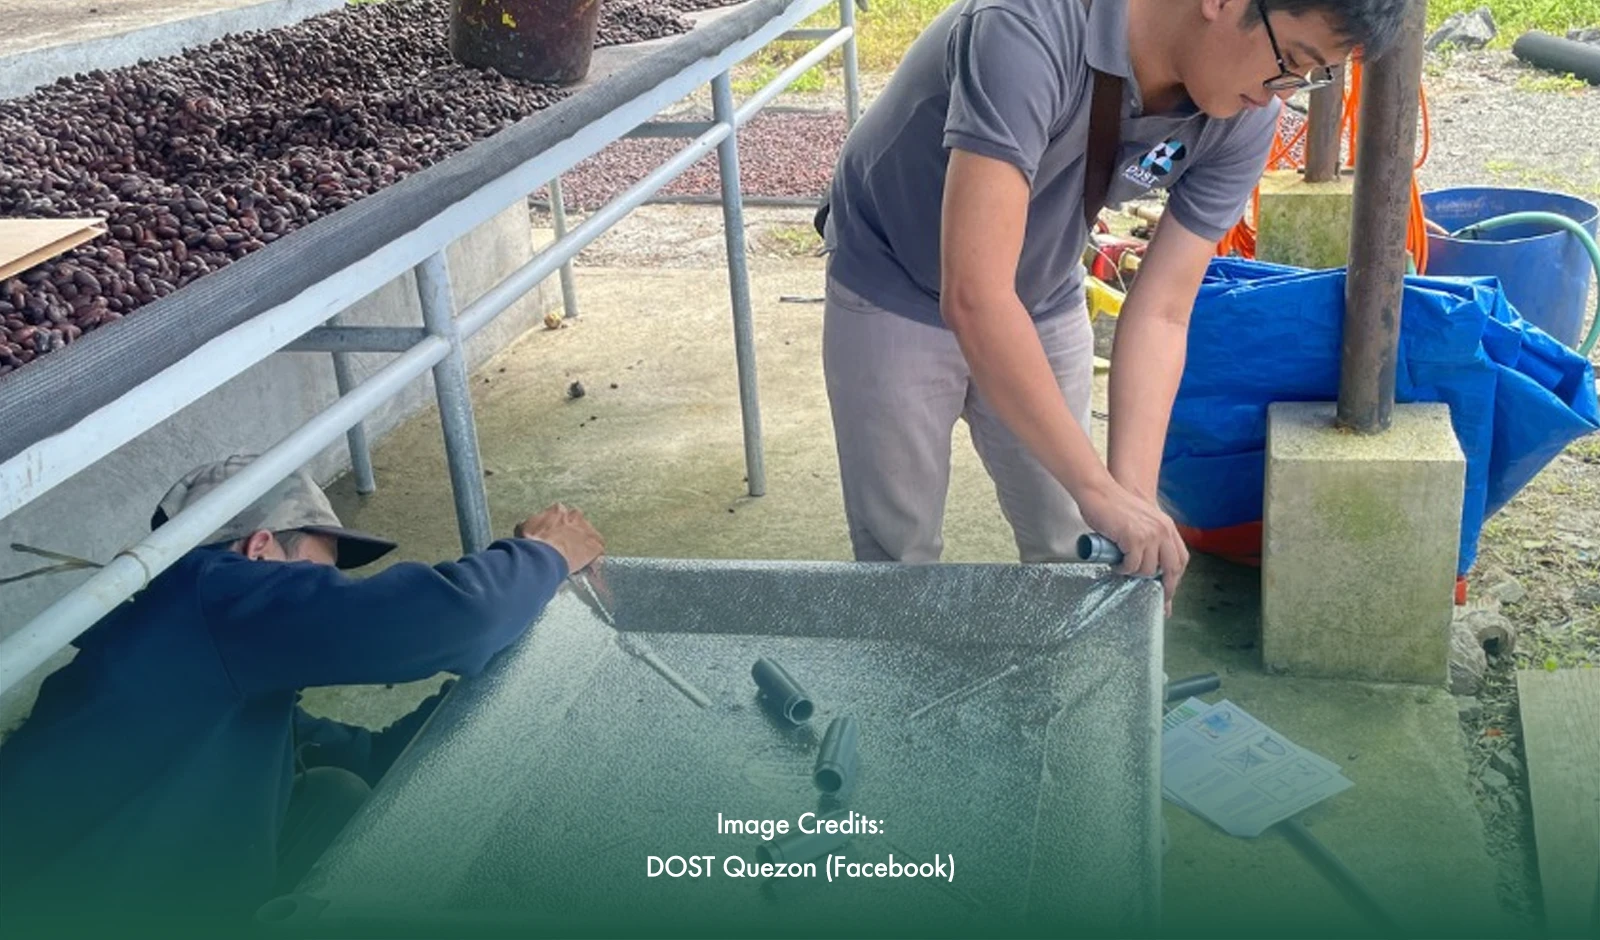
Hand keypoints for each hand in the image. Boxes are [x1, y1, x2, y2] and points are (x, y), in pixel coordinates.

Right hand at [514, 503, 603, 573]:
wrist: (542, 556)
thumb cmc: (531, 543)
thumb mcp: (523, 528)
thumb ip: (530, 524)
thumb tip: (527, 527)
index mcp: (557, 510)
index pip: (561, 514)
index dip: (558, 526)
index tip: (554, 535)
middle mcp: (575, 515)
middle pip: (577, 521)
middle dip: (573, 531)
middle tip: (565, 545)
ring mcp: (587, 530)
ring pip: (589, 535)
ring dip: (584, 543)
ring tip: (576, 557)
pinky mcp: (595, 545)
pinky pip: (598, 549)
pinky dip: (594, 556)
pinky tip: (587, 564)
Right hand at [1077, 482, 1188, 613]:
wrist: (1098, 492)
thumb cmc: (1113, 506)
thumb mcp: (1141, 520)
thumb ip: (1149, 537)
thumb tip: (1148, 564)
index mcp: (1167, 526)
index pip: (1181, 558)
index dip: (1176, 578)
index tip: (1168, 592)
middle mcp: (1163, 530)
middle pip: (1171, 568)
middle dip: (1164, 587)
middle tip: (1153, 598)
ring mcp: (1149, 535)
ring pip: (1149, 569)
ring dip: (1135, 574)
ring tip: (1123, 569)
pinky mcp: (1134, 539)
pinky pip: (1132, 565)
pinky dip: (1123, 569)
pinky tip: (1116, 565)